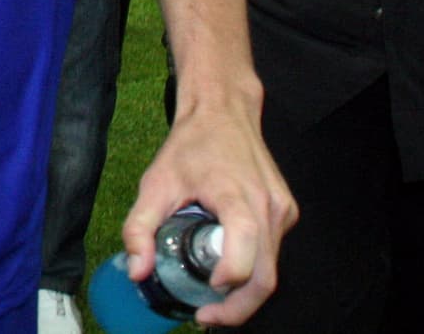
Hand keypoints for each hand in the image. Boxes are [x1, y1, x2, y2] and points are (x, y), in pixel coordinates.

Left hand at [123, 101, 296, 325]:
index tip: (204, 295)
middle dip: (238, 307)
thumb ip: (139, 227)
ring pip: (272, 268)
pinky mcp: (286, 211)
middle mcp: (269, 208)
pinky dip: (253, 266)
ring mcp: (282, 211)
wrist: (223, 110)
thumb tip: (137, 270)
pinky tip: (226, 265)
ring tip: (212, 296)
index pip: (246, 260)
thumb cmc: (191, 144)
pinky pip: (273, 251)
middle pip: (265, 278)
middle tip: (207, 317)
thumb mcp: (155, 183)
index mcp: (239, 200)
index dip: (227, 284)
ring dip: (246, 290)